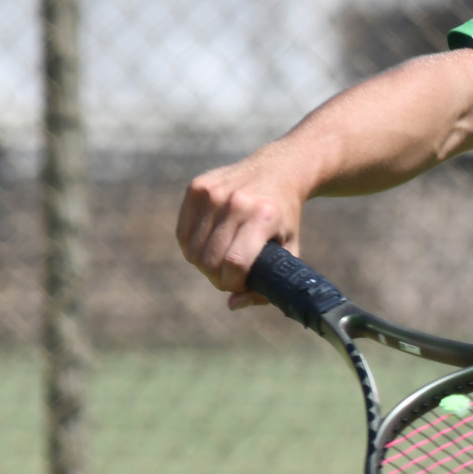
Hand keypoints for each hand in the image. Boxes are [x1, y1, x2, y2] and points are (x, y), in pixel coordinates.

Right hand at [175, 153, 306, 309]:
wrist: (279, 169)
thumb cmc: (284, 216)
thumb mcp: (289, 248)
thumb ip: (267, 283)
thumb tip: (232, 304)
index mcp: (264, 217)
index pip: (234, 263)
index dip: (233, 283)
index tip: (240, 285)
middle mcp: (237, 202)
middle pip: (210, 260)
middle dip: (218, 278)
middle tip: (229, 277)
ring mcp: (214, 192)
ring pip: (193, 250)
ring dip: (204, 265)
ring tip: (221, 262)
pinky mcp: (197, 186)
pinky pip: (183, 233)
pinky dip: (192, 247)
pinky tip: (208, 247)